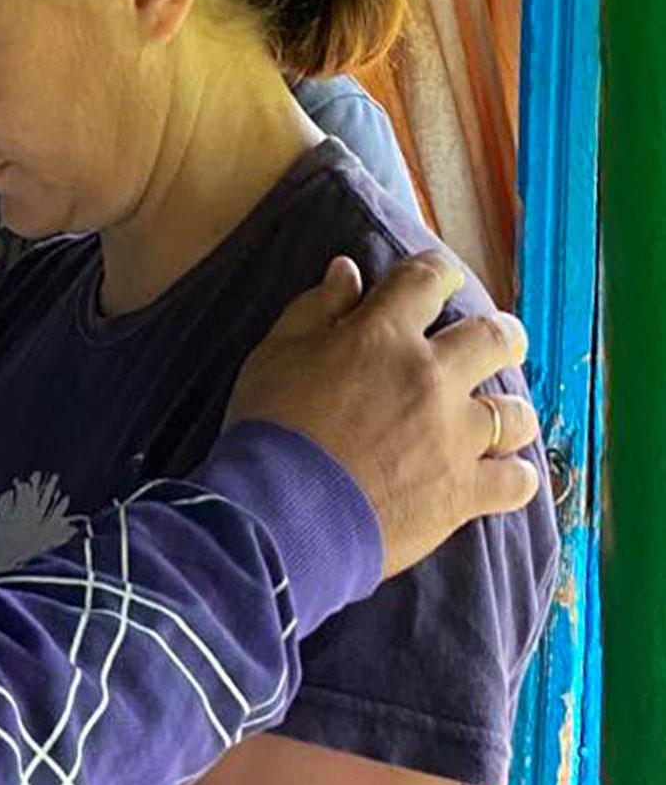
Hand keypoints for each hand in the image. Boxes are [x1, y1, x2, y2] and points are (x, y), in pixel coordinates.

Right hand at [225, 252, 539, 578]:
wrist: (277, 513)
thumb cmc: (266, 429)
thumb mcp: (273, 355)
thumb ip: (313, 309)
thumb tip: (348, 271)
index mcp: (382, 336)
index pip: (426, 279)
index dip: (436, 272)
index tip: (438, 279)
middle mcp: (431, 377)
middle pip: (495, 338)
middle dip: (500, 337)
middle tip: (494, 345)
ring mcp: (454, 436)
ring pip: (516, 413)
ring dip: (507, 413)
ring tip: (495, 422)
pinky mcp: (464, 491)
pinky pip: (517, 480)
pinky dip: (512, 477)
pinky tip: (500, 478)